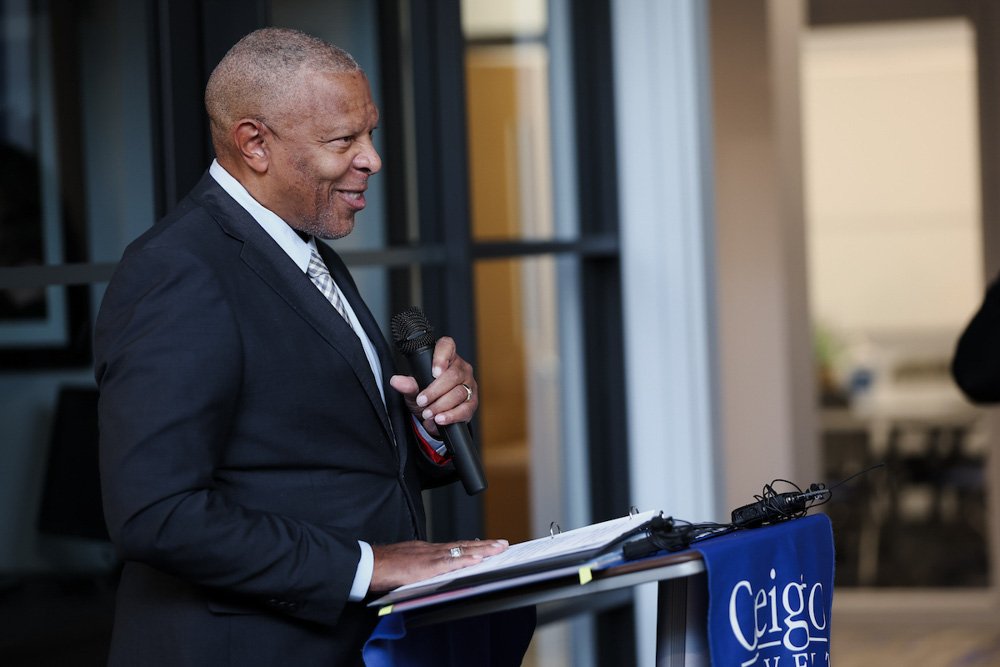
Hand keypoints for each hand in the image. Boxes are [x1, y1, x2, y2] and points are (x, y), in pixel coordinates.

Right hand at [369, 539, 507, 592]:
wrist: (367, 564)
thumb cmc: (381, 567)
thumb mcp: (406, 564)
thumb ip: (421, 568)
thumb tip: (432, 576)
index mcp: (425, 550)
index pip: (454, 546)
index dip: (472, 546)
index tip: (487, 546)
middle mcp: (430, 549)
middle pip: (462, 545)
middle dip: (485, 545)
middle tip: (503, 544)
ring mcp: (429, 556)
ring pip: (460, 551)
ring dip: (482, 550)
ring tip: (499, 549)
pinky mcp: (425, 566)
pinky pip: (449, 563)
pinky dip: (465, 561)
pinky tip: (478, 560)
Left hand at [389, 336, 477, 437]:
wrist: (434, 416)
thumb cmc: (426, 396)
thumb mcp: (414, 390)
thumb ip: (407, 385)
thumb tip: (396, 381)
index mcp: (447, 359)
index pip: (447, 346)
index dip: (442, 356)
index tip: (434, 372)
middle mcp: (461, 369)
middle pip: (452, 375)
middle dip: (435, 391)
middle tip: (422, 401)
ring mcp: (469, 385)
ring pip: (458, 393)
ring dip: (440, 405)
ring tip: (427, 413)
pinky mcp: (472, 403)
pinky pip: (465, 409)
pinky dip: (451, 416)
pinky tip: (440, 419)